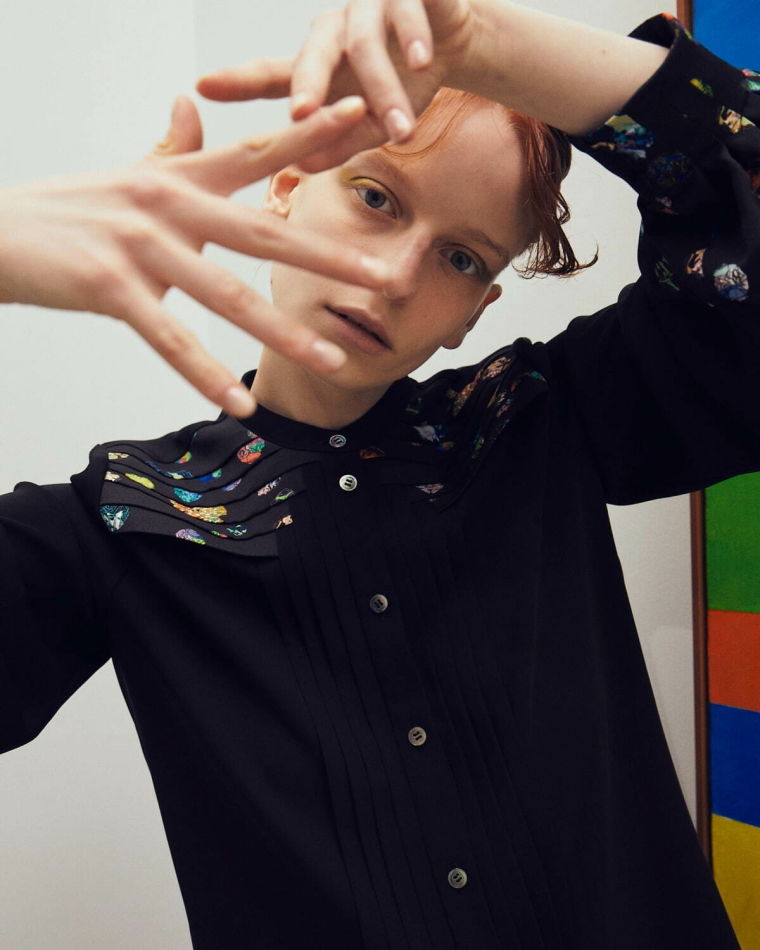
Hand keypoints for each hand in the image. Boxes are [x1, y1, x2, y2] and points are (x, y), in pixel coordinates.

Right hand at [0, 94, 390, 415]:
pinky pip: (171, 338)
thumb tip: (191, 107)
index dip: (316, 135)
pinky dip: (206, 373)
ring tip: (330, 359)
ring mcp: (141, 245)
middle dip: (330, 254)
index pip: (260, 152)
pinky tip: (240, 402)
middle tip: (386, 275)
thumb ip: (169, 148)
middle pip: (264, 229)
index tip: (368, 118)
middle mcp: (169, 204)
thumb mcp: (127, 175)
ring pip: (227, 294)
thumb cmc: (69, 211)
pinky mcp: (111, 285)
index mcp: (179, 177)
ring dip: (283, 331)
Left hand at [197, 0, 478, 172]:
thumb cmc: (401, 83)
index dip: (238, 81)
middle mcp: (334, 30)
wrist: (452, 42)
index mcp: (316, 63)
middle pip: (312, 55)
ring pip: (365, 45)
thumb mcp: (370, 121)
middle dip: (307, 86)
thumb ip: (338, 141)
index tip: (203, 87)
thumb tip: (300, 166)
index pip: (271, 75)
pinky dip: (413, 37)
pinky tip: (421, 61)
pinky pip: (406, 11)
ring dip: (383, 91)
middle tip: (300, 115)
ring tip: (401, 132)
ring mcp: (368, 6)